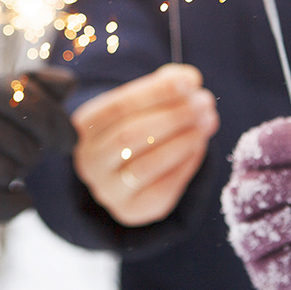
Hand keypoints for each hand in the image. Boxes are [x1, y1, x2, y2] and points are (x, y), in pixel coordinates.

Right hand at [0, 69, 77, 238]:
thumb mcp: (2, 103)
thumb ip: (39, 89)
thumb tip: (69, 81)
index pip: (25, 96)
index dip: (56, 121)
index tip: (69, 141)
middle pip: (19, 139)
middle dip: (34, 152)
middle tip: (31, 157)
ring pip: (6, 170)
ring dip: (18, 175)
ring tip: (9, 171)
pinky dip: (15, 204)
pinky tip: (18, 197)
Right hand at [72, 64, 219, 226]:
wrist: (126, 173)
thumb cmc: (137, 126)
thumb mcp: (142, 103)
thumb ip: (163, 86)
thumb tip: (189, 80)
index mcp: (83, 127)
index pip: (117, 106)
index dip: (156, 91)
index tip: (190, 80)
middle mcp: (89, 161)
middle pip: (130, 135)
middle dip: (173, 116)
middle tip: (204, 102)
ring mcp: (108, 189)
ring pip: (147, 163)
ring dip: (184, 139)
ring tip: (208, 121)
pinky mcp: (132, 209)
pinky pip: (164, 185)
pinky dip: (187, 162)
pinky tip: (199, 144)